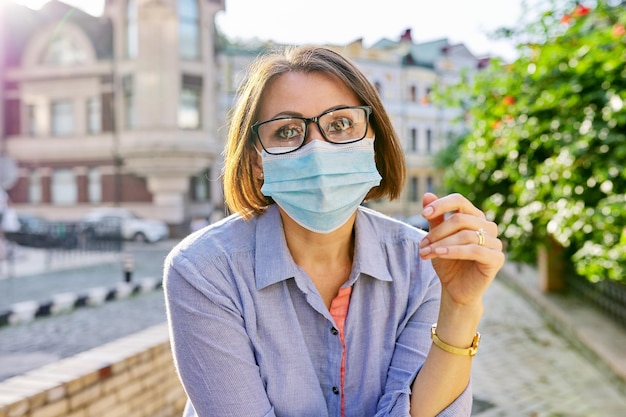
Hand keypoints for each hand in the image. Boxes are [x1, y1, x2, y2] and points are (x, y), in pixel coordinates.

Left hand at [419, 192, 504, 306]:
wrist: (456, 289)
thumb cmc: (448, 262)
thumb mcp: (437, 239)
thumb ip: (434, 218)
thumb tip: (427, 194)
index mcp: (475, 217)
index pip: (460, 201)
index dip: (441, 204)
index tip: (423, 214)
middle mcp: (488, 226)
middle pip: (460, 219)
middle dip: (437, 232)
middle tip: (422, 245)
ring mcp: (495, 242)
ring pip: (466, 235)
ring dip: (441, 243)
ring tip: (425, 252)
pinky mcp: (497, 258)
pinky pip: (474, 250)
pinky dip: (454, 251)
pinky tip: (440, 254)